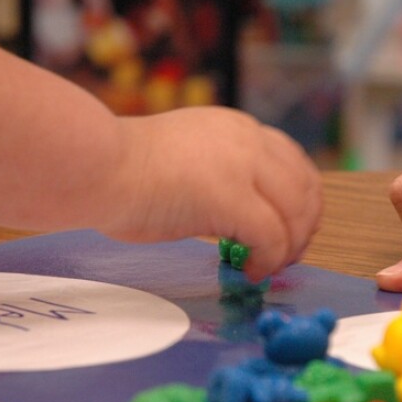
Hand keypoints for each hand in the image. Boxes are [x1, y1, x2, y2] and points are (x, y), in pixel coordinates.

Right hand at [105, 107, 321, 280]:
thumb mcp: (188, 161)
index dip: (302, 202)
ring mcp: (241, 166)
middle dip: (304, 228)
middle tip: (289, 258)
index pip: (294, 163)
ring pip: (296, 213)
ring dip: (290, 248)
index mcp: (237, 129)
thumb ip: (220, 178)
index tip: (293, 231)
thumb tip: (238, 219)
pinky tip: (250, 272)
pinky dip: (268, 261)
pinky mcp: (231, 197)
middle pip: (306, 187)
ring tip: (268, 267)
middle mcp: (247, 140)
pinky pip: (272, 237)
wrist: (95, 169)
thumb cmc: (122, 172)